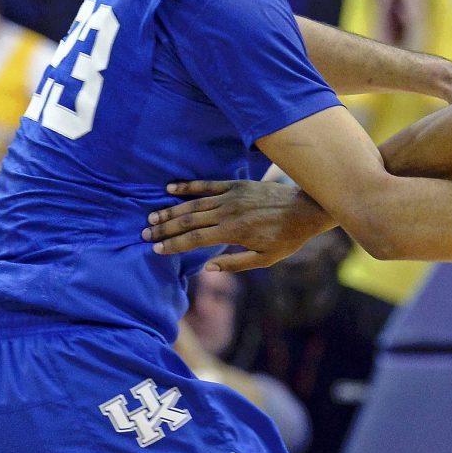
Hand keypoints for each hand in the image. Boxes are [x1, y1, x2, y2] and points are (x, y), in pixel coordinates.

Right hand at [143, 180, 332, 271]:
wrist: (306, 209)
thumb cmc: (287, 238)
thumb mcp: (265, 259)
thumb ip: (235, 263)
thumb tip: (207, 268)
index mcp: (233, 233)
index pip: (195, 239)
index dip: (173, 245)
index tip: (156, 249)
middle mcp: (228, 213)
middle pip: (189, 221)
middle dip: (165, 228)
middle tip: (145, 234)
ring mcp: (232, 196)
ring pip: (194, 203)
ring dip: (171, 210)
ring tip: (152, 217)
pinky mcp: (237, 185)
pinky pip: (208, 184)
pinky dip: (188, 187)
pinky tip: (170, 188)